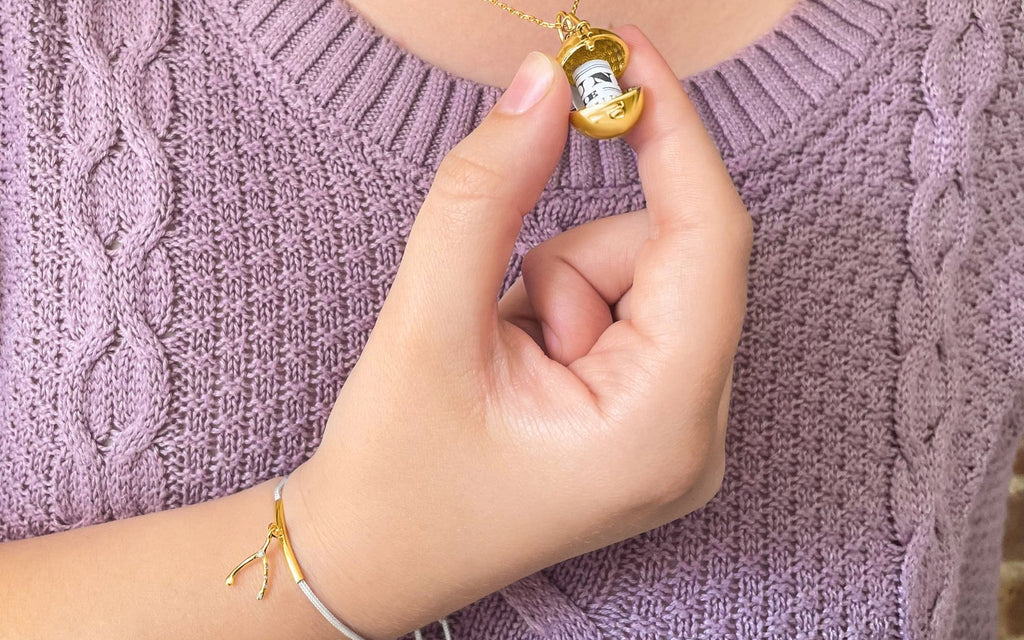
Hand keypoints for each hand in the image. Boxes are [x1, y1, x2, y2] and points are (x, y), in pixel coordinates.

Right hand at [287, 25, 752, 639]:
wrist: (369, 560)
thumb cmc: (392, 473)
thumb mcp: (426, 323)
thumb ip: (487, 192)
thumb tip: (546, 83)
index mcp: (659, 429)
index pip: (710, 243)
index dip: (673, 134)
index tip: (624, 54)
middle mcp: (694, 437)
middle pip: (671, 260)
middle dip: (572, 255)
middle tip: (498, 304)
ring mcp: (677, 434)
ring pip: (643, 278)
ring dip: (557, 286)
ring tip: (496, 357)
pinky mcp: (650, 421)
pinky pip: (629, 309)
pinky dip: (562, 308)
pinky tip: (514, 367)